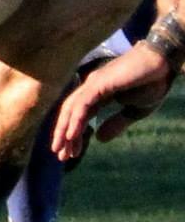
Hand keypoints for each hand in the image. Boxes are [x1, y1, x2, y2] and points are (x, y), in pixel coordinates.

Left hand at [52, 43, 174, 161]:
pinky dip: (75, 120)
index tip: (70, 153)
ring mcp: (92, 84)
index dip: (73, 135)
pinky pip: (82, 104)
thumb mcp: (133, 111)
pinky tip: (71, 135)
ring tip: (61, 150)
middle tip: (59, 156)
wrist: (163, 66)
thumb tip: (98, 139)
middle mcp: (90, 88)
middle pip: (69, 113)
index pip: (79, 117)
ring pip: (71, 109)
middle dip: (63, 135)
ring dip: (64, 130)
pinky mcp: (99, 83)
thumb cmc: (152, 84)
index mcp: (97, 95)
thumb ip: (115, 124)